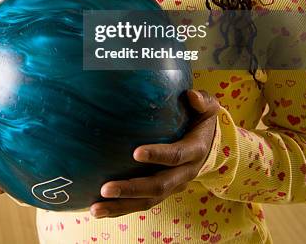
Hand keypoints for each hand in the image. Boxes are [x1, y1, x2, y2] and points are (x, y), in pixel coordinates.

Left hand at [90, 90, 218, 217]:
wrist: (210, 143)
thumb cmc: (202, 118)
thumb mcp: (208, 106)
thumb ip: (202, 100)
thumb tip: (191, 95)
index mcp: (194, 152)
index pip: (175, 156)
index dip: (157, 155)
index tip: (135, 153)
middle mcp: (184, 174)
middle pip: (158, 187)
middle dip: (132, 189)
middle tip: (106, 188)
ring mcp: (173, 186)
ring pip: (147, 202)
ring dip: (121, 206)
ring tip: (95, 208)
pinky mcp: (162, 192)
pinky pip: (141, 203)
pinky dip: (120, 208)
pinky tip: (97, 209)